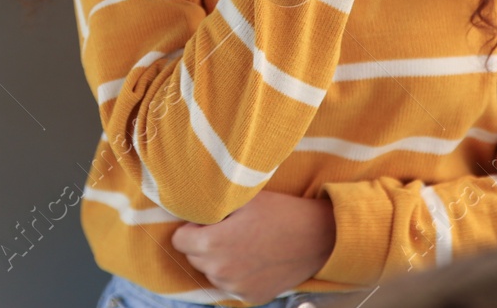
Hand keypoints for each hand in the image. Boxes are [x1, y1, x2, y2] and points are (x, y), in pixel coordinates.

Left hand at [170, 190, 335, 303]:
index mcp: (213, 243)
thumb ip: (211, 205)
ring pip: (212, 273)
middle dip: (204, 244)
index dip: (191, 228)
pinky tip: (255, 259)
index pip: (179, 240)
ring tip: (244, 243)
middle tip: (230, 229)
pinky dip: (237, 274)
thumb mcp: (242, 198)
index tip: (209, 221)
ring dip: (219, 260)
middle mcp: (220, 271)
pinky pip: (231, 285)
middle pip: (194, 257)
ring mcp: (236, 288)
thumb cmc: (279, 211)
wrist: (318, 237)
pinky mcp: (251, 297)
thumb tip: (189, 205)